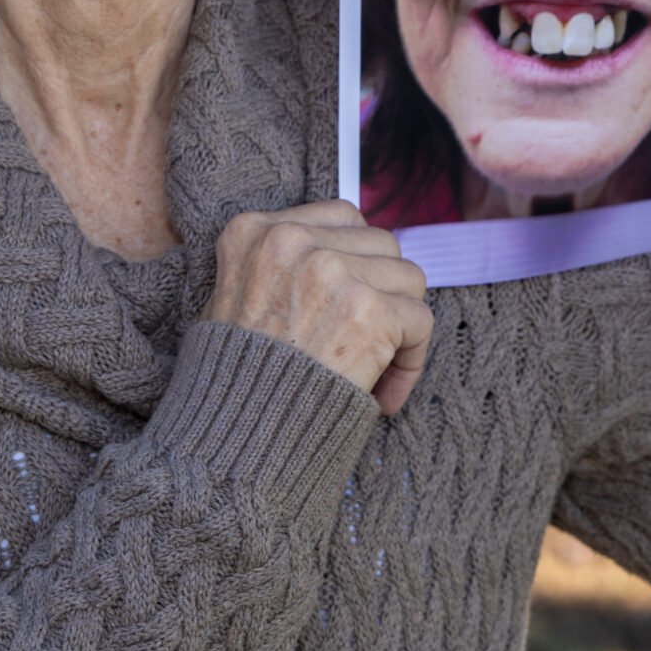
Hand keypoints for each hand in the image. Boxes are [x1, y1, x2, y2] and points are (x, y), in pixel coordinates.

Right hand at [210, 200, 433, 414]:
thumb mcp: (230, 299)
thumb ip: (280, 267)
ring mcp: (333, 272)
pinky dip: (411, 359)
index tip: (352, 298)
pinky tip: (384, 391)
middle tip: (366, 338)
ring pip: (408, 278)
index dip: (356, 260)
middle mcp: (293, 240)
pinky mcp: (368, 310)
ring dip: (399, 322)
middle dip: (381, 291)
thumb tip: (344, 258)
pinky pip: (420, 320)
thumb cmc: (233, 378)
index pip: (343, 218)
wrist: (235, 433)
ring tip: (374, 365)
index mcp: (255, 230)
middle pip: (381, 244)